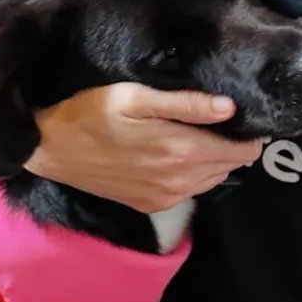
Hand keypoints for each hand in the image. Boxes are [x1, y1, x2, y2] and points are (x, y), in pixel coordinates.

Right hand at [27, 83, 263, 212]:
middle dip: (234, 145)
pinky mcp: (151, 204)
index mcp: (180, 150)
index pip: (241, 151)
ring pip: (213, 180)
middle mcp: (179, 180)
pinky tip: (177, 155)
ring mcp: (165, 196)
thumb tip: (229, 108)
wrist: (51, 149)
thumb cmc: (90, 114)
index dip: (250, 134)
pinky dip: (194, 175)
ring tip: (201, 136)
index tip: (244, 117)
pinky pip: (190, 191)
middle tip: (221, 122)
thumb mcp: (134, 97)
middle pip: (230, 166)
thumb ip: (185, 103)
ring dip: (215, 161)